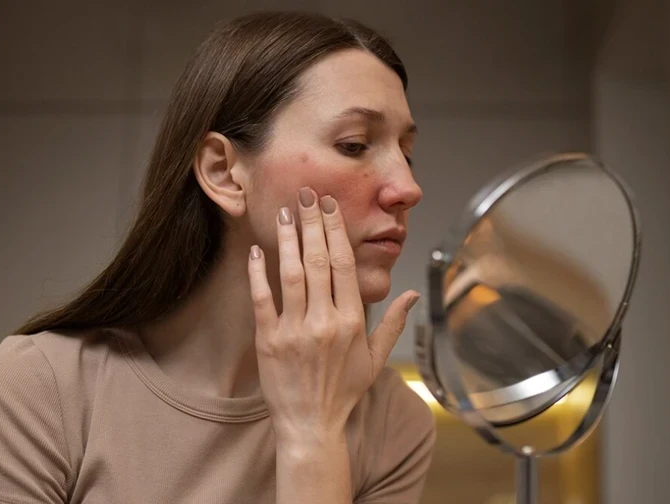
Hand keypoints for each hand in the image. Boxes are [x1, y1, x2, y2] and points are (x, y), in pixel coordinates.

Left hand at [246, 186, 420, 444]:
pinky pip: (262, 299)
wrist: (311, 425)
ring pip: (292, 274)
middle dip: (313, 224)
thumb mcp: (375, 359)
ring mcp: (295, 330)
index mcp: (352, 321)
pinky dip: (258, 274)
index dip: (337, 231)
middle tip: (306, 194)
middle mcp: (325, 321)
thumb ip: (392, 323)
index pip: (345, 265)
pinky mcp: (269, 340)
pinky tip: (257, 251)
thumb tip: (412, 294)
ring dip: (288, 240)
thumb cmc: (343, 391)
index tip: (330, 207)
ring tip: (284, 213)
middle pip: (320, 261)